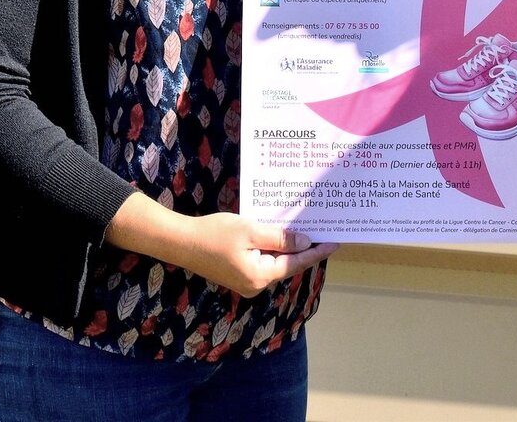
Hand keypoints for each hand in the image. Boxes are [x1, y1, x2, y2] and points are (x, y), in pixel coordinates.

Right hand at [105, 193, 335, 297]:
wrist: (181, 242)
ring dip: (288, 248)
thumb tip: (304, 243)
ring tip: (307, 231)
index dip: (317, 251)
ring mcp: (246, 282)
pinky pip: (263, 261)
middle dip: (304, 248)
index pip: (296, 263)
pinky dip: (273, 249)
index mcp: (261, 276)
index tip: (336, 243)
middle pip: (287, 265)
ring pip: (275, 263)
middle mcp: (256, 284)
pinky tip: (280, 235)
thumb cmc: (214, 234)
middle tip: (324, 232)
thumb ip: (280, 238)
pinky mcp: (238, 274)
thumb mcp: (251, 230)